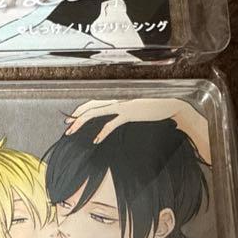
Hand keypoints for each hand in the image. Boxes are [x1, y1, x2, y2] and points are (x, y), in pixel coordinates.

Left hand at [63, 97, 210, 162]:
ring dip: (81, 123)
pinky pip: (111, 124)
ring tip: (72, 131)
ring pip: (95, 113)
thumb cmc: (154, 106)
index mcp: (116, 97)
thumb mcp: (135, 106)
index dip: (80, 109)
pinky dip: (101, 133)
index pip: (93, 101)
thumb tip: (113, 116)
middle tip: (66, 126)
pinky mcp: (129, 114)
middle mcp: (116, 99)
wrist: (171, 104)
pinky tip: (95, 140)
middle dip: (76, 116)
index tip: (72, 118)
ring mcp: (122, 106)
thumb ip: (122, 109)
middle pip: (89, 106)